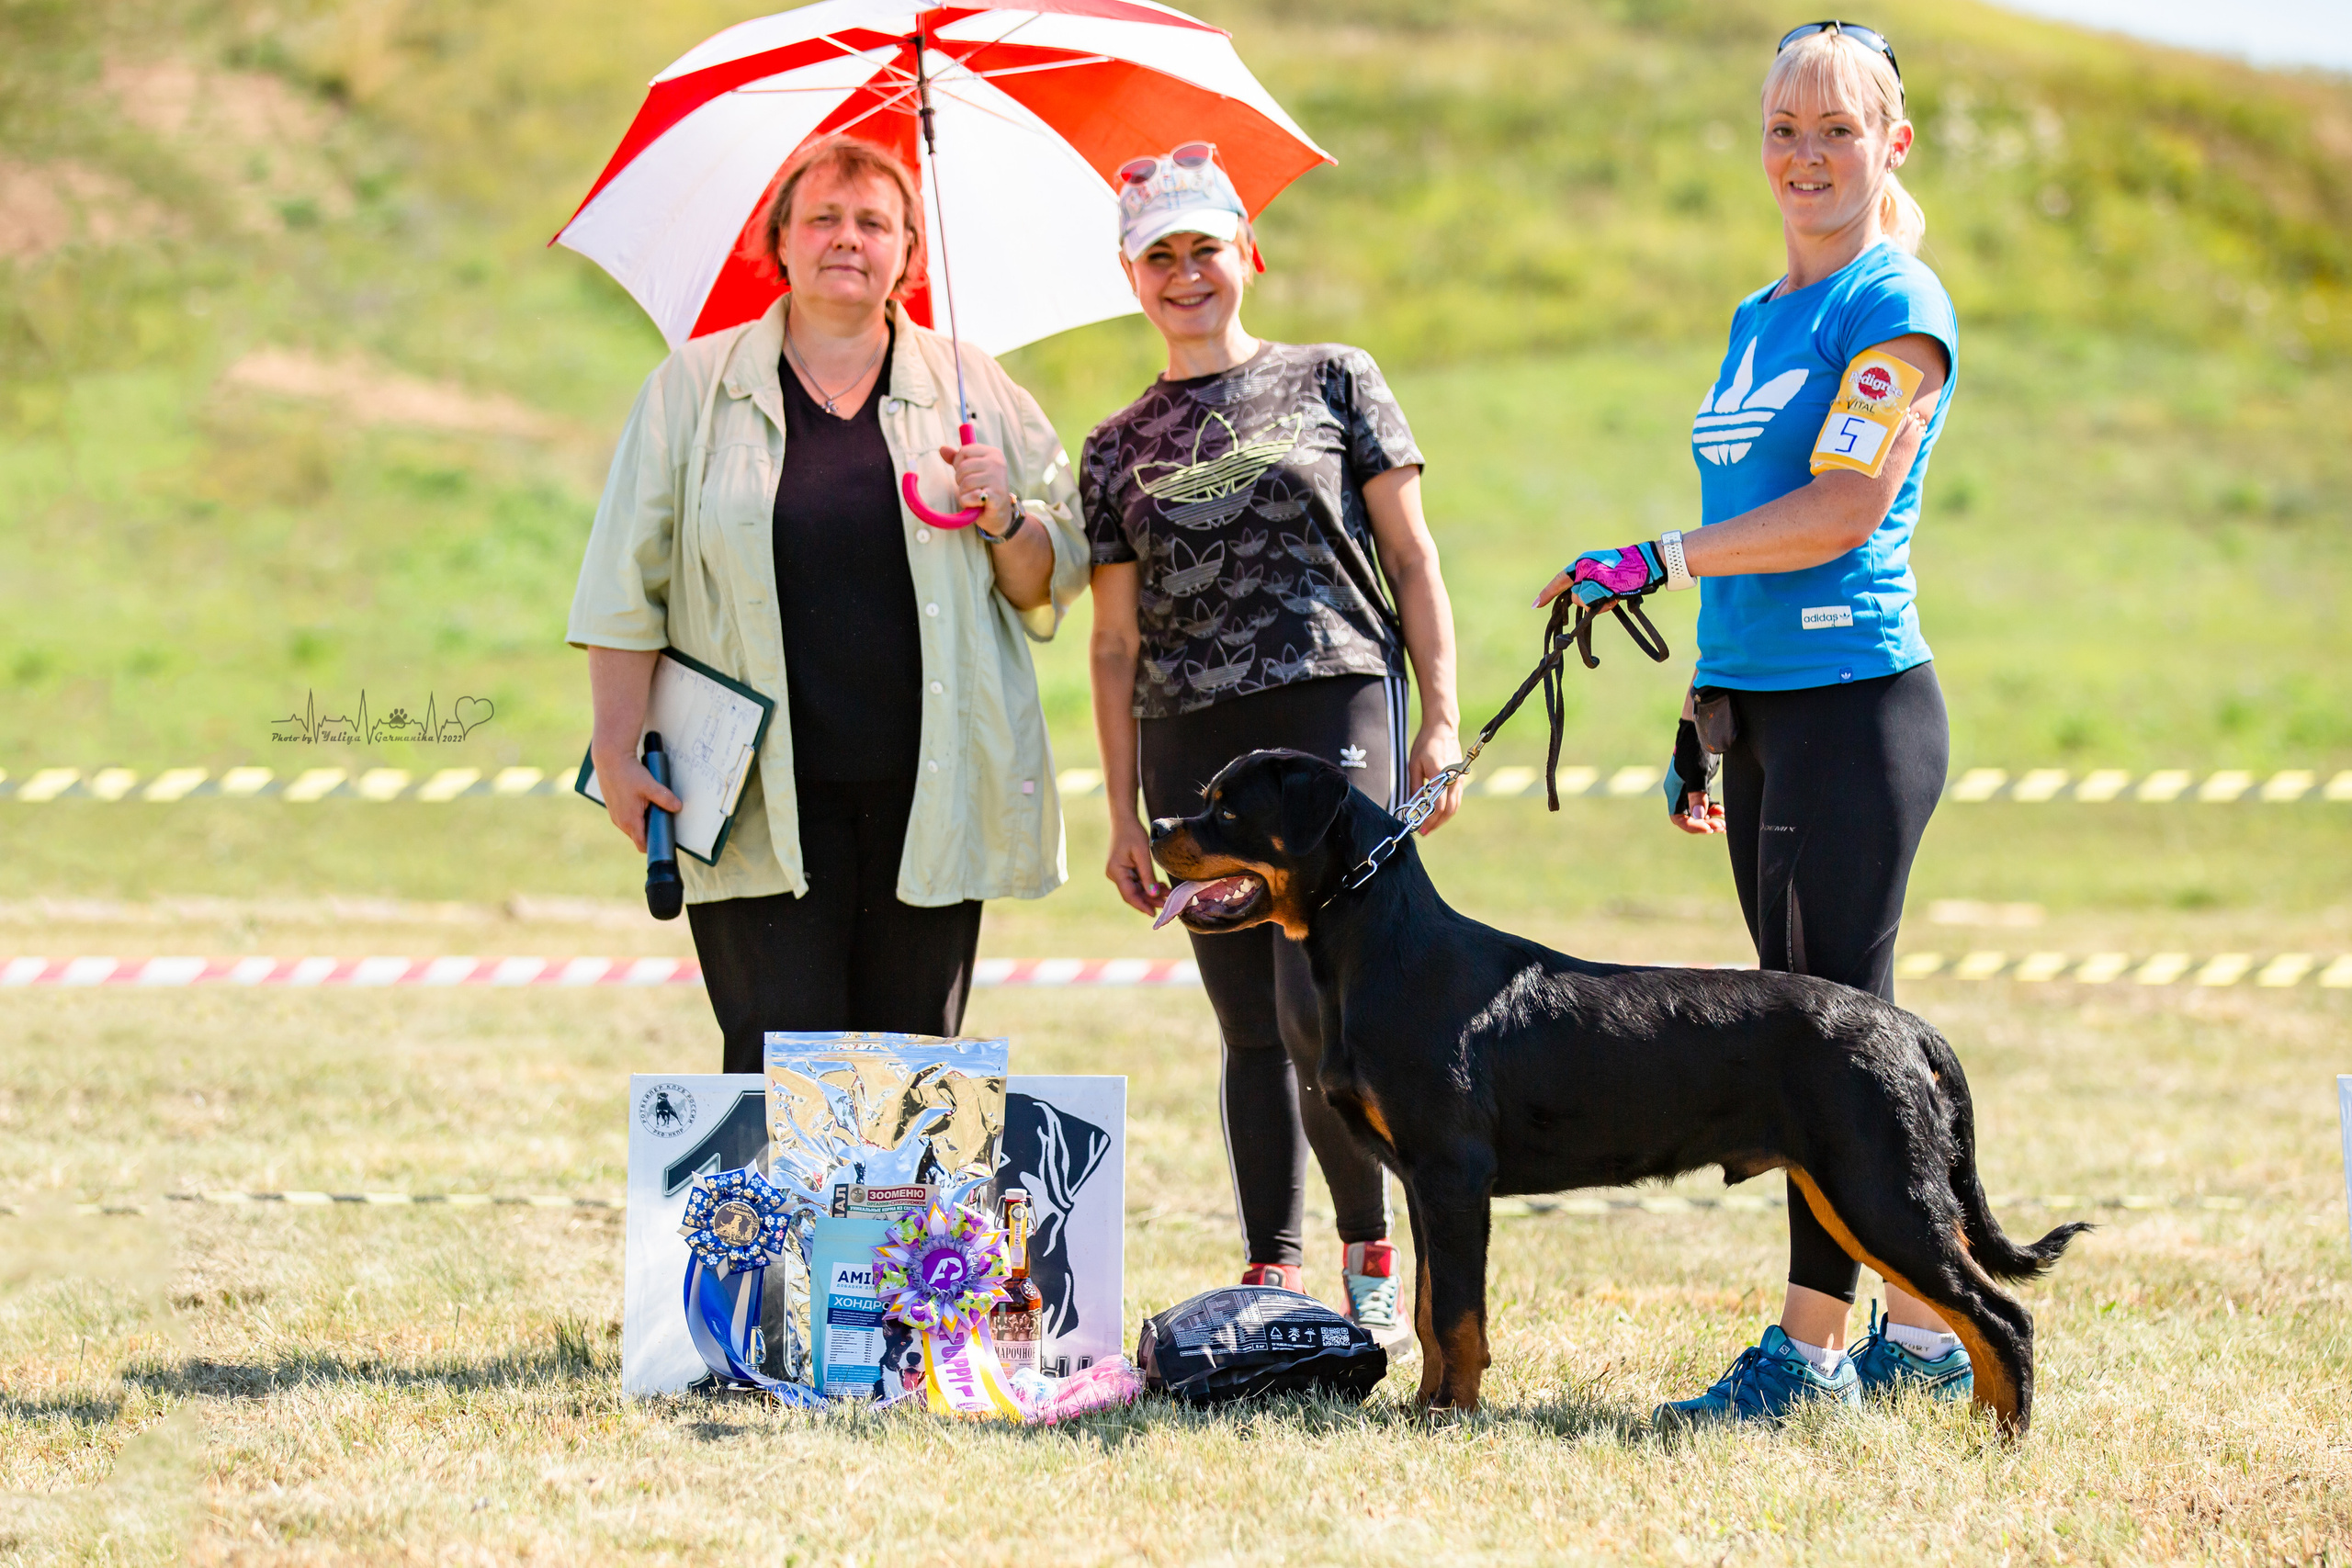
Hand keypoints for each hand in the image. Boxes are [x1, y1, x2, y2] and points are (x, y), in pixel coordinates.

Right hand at [594, 747, 682, 853]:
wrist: (610, 759)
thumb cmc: (628, 773)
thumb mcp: (650, 786)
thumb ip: (665, 798)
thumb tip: (678, 807)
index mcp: (629, 821)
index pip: (642, 845)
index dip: (654, 846)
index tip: (665, 842)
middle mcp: (620, 822)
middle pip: (639, 837)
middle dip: (651, 832)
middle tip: (664, 822)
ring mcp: (615, 816)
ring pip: (632, 828)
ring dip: (643, 823)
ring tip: (654, 811)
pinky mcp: (613, 808)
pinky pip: (627, 819)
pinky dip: (636, 816)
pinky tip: (643, 804)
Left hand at [939, 438, 1012, 535]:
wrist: (998, 514)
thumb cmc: (983, 489)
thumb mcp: (971, 471)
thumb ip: (958, 460)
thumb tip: (942, 448)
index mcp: (993, 453)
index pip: (964, 451)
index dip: (958, 464)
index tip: (967, 474)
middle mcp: (997, 463)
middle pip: (963, 467)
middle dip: (960, 480)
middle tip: (972, 488)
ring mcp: (998, 479)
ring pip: (965, 483)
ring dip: (964, 493)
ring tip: (974, 496)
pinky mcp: (996, 496)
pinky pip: (970, 496)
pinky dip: (967, 502)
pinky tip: (976, 504)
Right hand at [1105, 814, 1167, 916]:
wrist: (1125, 820)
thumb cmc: (1133, 833)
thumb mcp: (1143, 854)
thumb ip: (1148, 876)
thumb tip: (1154, 895)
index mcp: (1116, 871)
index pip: (1129, 895)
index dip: (1142, 905)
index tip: (1154, 914)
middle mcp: (1115, 874)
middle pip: (1133, 894)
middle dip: (1150, 900)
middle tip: (1167, 905)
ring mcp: (1119, 873)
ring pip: (1136, 889)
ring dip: (1151, 893)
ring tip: (1167, 895)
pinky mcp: (1125, 870)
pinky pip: (1137, 882)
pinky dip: (1148, 885)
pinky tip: (1161, 887)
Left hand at [1407, 721, 1462, 835]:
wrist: (1442, 729)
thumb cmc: (1426, 744)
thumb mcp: (1414, 764)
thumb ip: (1415, 785)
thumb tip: (1413, 805)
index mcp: (1440, 774)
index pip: (1438, 804)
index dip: (1429, 818)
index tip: (1420, 827)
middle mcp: (1453, 778)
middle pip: (1449, 809)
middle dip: (1437, 823)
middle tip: (1424, 832)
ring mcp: (1459, 779)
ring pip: (1455, 806)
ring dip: (1443, 819)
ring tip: (1430, 826)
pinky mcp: (1460, 779)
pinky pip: (1456, 799)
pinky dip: (1448, 810)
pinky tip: (1438, 815)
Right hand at [1533, 541, 1664, 610]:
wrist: (1650, 566)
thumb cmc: (1625, 573)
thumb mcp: (1600, 585)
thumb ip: (1584, 595)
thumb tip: (1578, 602)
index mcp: (1582, 565)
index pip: (1559, 581)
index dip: (1546, 594)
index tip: (1536, 606)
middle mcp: (1587, 570)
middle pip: (1574, 594)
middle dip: (1586, 603)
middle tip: (1604, 602)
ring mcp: (1597, 577)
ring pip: (1588, 599)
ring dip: (1599, 604)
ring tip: (1614, 599)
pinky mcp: (1607, 584)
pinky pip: (1599, 599)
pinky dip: (1605, 603)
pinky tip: (1617, 600)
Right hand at [1664, 715, 1721, 834]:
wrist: (1700, 727)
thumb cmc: (1695, 748)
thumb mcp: (1697, 771)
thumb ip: (1697, 794)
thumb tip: (1698, 816)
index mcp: (1675, 790)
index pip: (1678, 817)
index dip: (1692, 826)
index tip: (1708, 828)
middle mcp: (1681, 791)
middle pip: (1689, 816)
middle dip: (1704, 824)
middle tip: (1721, 827)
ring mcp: (1691, 787)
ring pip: (1698, 811)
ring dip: (1710, 819)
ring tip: (1724, 824)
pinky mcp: (1701, 782)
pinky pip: (1705, 802)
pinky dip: (1714, 809)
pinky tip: (1723, 812)